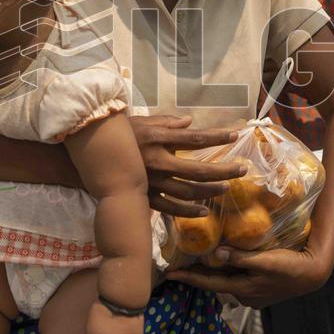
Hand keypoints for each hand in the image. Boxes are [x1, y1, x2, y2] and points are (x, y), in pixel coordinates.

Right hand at [129, 115, 244, 216]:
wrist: (91, 156)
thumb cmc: (119, 135)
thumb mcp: (143, 122)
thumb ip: (167, 122)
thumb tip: (190, 122)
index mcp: (158, 138)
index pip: (194, 138)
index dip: (217, 137)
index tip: (235, 134)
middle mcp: (157, 161)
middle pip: (198, 169)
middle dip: (223, 170)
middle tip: (242, 169)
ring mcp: (151, 182)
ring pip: (188, 191)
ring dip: (210, 191)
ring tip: (226, 188)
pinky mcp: (144, 197)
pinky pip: (170, 208)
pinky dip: (188, 211)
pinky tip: (204, 211)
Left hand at [165, 245, 330, 307]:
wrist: (313, 274)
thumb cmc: (291, 267)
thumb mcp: (266, 261)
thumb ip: (241, 258)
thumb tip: (214, 253)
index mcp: (242, 290)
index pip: (208, 283)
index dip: (188, 277)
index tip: (168, 273)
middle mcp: (244, 295)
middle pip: (214, 282)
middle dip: (196, 272)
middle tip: (176, 262)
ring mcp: (252, 292)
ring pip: (225, 279)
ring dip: (211, 269)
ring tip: (193, 257)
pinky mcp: (259, 286)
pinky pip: (236, 276)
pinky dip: (226, 267)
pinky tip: (220, 257)